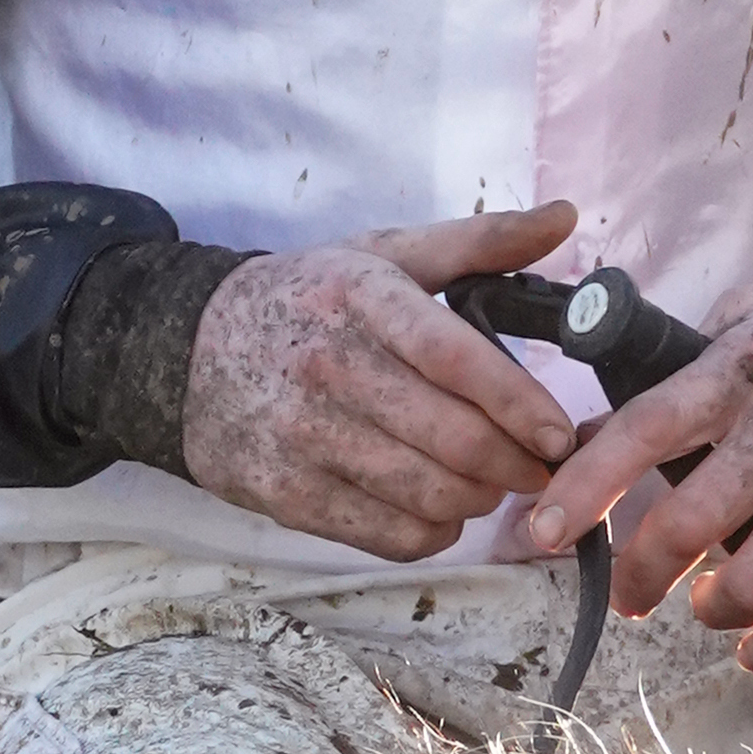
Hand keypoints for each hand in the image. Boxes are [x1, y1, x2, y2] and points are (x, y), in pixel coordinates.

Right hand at [181, 204, 581, 561]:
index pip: (453, 357)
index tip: (558, 435)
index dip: (518, 403)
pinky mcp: (286, 494)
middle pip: (452, 441)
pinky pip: (387, 536)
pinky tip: (437, 509)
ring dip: (477, 500)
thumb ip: (479, 241)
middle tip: (536, 467)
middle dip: (514, 466)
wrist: (186, 352)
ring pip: (427, 496)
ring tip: (487, 483)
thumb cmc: (306, 301)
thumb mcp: (382, 254)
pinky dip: (431, 533)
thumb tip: (566, 217)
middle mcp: (330, 367)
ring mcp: (303, 436)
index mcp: (362, 297)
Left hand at [521, 264, 752, 679]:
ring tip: (708, 606)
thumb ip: (692, 366)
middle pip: (686, 524)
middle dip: (641, 575)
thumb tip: (595, 426)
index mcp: (747, 363)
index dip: (584, 488)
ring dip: (713, 611)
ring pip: (751, 582)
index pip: (642, 430)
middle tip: (633, 596)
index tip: (540, 533)